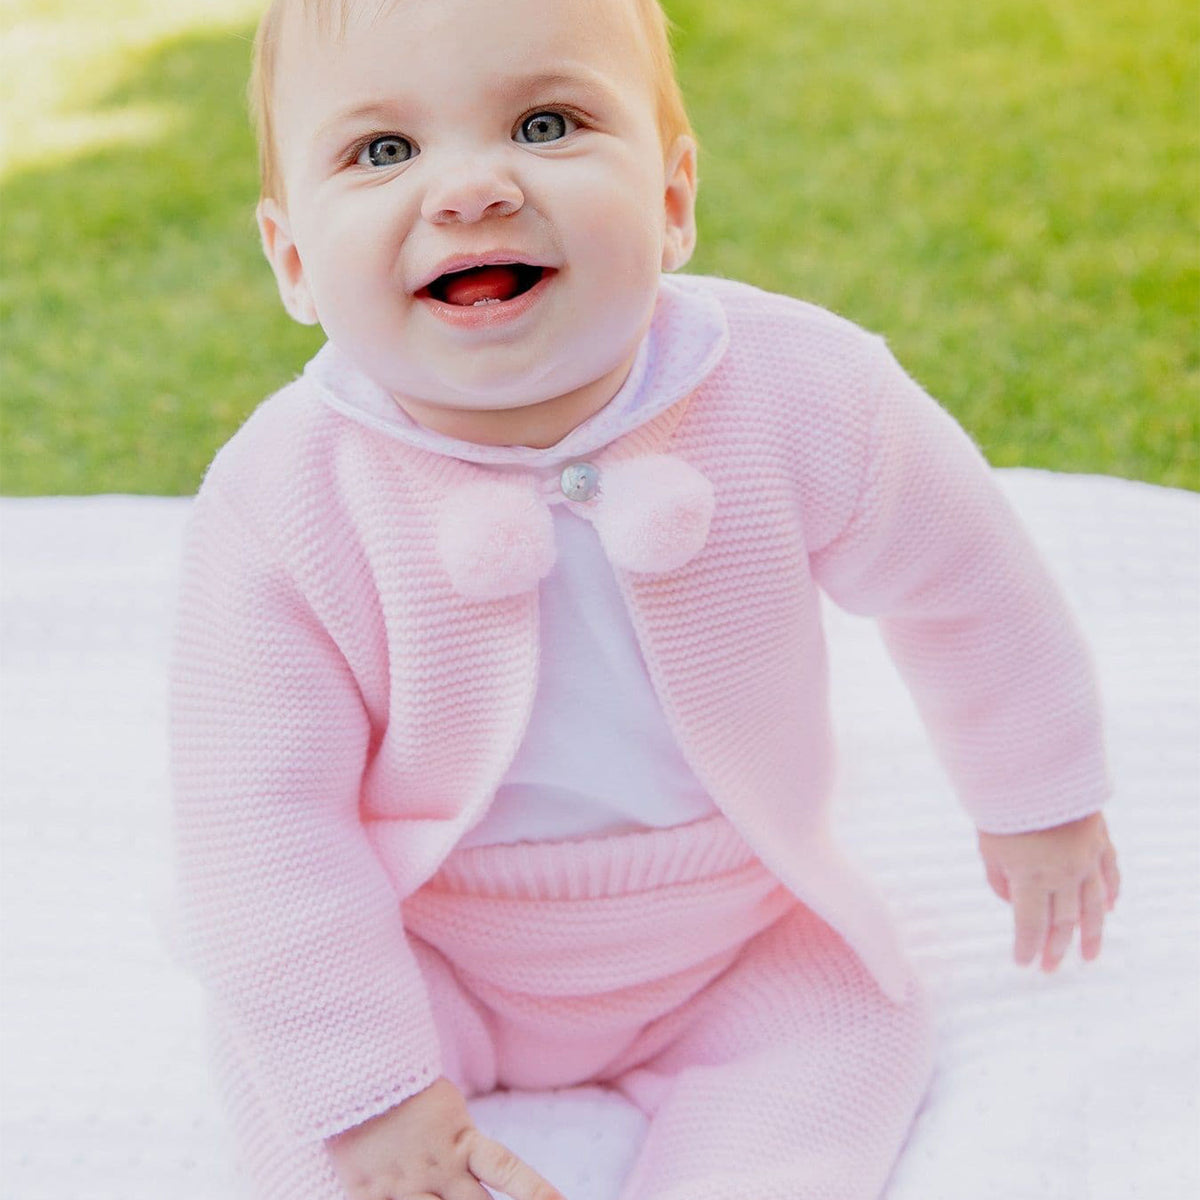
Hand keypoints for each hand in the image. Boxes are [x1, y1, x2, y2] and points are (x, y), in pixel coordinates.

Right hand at [327, 1076, 566, 1199]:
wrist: (355, 1072)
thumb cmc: (405, 1089)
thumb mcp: (446, 1111)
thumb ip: (463, 1146)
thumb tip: (480, 1164)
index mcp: (461, 1142)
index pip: (507, 1170)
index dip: (535, 1190)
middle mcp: (437, 1169)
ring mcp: (402, 1185)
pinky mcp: (368, 1193)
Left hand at [977, 811, 1119, 971]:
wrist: (1034, 767)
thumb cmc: (1002, 805)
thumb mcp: (988, 844)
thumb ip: (998, 877)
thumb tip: (1011, 901)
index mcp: (1031, 878)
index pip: (1029, 924)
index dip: (1026, 946)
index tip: (1022, 963)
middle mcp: (1063, 874)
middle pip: (1062, 921)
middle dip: (1055, 948)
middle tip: (1050, 968)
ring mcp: (1086, 859)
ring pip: (1093, 906)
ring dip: (1091, 933)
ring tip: (1088, 956)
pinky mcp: (1099, 840)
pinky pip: (1110, 874)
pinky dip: (1111, 894)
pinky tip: (1111, 909)